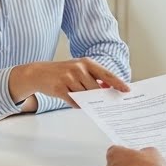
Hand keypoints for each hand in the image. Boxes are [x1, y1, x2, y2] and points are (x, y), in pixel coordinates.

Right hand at [10, 58, 130, 106]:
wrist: (39, 73)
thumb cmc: (63, 72)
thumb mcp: (79, 69)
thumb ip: (93, 78)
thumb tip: (108, 90)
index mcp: (86, 62)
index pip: (106, 74)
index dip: (118, 83)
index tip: (127, 90)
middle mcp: (79, 68)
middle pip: (96, 89)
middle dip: (100, 97)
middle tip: (105, 103)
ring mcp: (69, 78)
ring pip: (85, 96)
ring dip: (85, 100)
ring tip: (79, 96)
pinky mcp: (60, 88)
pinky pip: (74, 101)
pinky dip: (75, 103)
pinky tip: (71, 98)